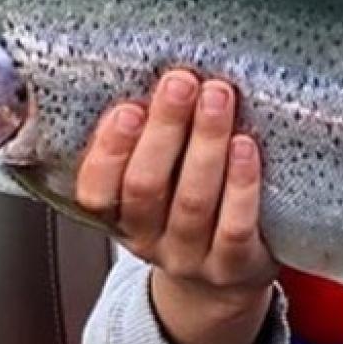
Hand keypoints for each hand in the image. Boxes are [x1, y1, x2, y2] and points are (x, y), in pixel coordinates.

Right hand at [75, 70, 278, 343]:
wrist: (223, 280)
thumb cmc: (185, 207)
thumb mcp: (154, 180)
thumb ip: (146, 137)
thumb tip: (151, 63)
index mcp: (118, 214)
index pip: (96, 189)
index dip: (109, 150)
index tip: (127, 107)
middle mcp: (149, 239)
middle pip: (146, 187)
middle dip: (164, 130)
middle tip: (180, 82)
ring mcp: (191, 255)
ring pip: (193, 201)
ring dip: (205, 144)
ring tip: (217, 97)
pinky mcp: (234, 264)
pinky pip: (235, 225)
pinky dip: (241, 184)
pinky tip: (246, 146)